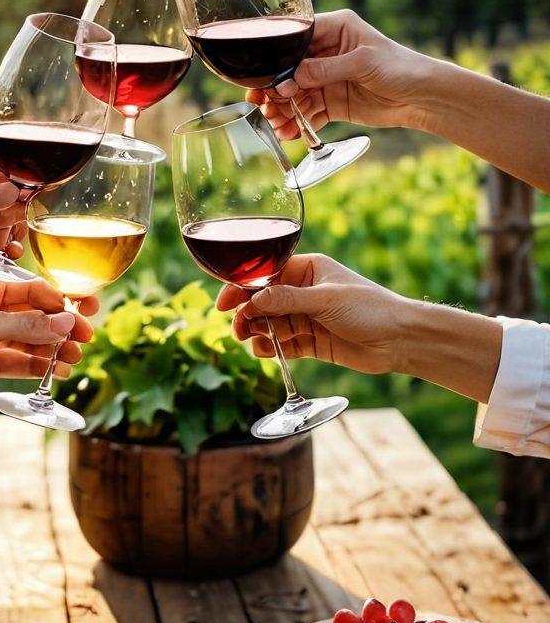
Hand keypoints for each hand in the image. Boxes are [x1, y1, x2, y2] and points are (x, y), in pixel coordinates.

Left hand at [0, 148, 27, 287]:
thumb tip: (15, 190)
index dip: (18, 169)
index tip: (38, 181)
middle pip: (6, 191)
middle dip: (19, 204)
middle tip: (29, 215)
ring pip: (5, 218)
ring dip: (14, 227)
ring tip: (15, 239)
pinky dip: (7, 247)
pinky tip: (11, 252)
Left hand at [0, 273, 99, 402]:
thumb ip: (26, 326)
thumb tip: (67, 324)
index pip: (34, 290)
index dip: (60, 302)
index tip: (83, 314)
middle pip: (35, 316)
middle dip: (61, 328)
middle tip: (87, 338)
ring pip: (29, 341)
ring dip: (52, 349)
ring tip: (74, 360)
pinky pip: (16, 361)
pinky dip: (35, 366)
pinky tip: (55, 372)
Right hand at [217, 254, 404, 374]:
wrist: (399, 340)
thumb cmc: (370, 308)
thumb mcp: (325, 300)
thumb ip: (287, 300)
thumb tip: (253, 300)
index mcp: (307, 269)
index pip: (265, 275)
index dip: (242, 288)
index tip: (224, 303)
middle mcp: (303, 291)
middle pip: (263, 301)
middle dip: (247, 314)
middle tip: (238, 329)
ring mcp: (306, 317)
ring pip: (270, 324)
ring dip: (258, 333)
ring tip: (253, 342)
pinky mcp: (312, 341)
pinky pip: (283, 344)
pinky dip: (272, 349)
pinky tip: (266, 352)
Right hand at [247, 9, 436, 138]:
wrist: (423, 97)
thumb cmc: (400, 67)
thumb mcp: (363, 62)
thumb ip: (326, 69)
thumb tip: (291, 79)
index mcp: (334, 29)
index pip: (296, 39)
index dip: (278, 58)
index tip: (266, 77)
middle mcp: (326, 52)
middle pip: (290, 71)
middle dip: (276, 90)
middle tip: (265, 107)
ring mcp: (327, 79)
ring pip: (296, 95)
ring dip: (284, 110)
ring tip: (275, 125)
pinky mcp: (333, 102)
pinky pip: (309, 113)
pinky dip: (299, 124)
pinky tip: (289, 134)